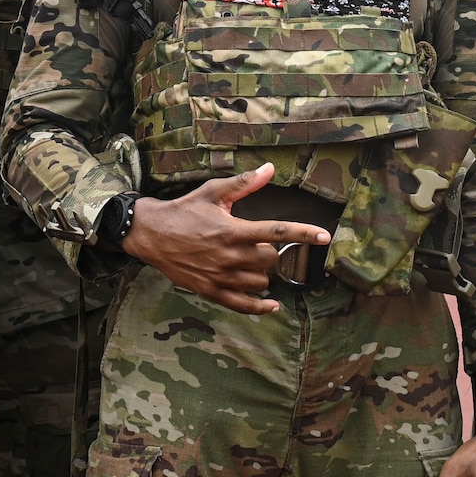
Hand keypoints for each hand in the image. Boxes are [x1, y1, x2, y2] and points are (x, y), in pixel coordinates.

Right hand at [120, 164, 329, 314]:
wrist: (151, 234)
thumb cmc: (184, 210)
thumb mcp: (213, 192)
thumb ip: (244, 184)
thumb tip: (269, 169)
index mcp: (233, 230)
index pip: (276, 232)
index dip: (303, 234)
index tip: (324, 236)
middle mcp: (229, 255)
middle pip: (270, 260)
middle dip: (270, 252)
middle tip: (256, 243)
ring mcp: (220, 276)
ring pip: (260, 282)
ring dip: (262, 274)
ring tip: (248, 263)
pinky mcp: (211, 291)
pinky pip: (242, 305)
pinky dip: (260, 307)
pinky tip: (271, 306)